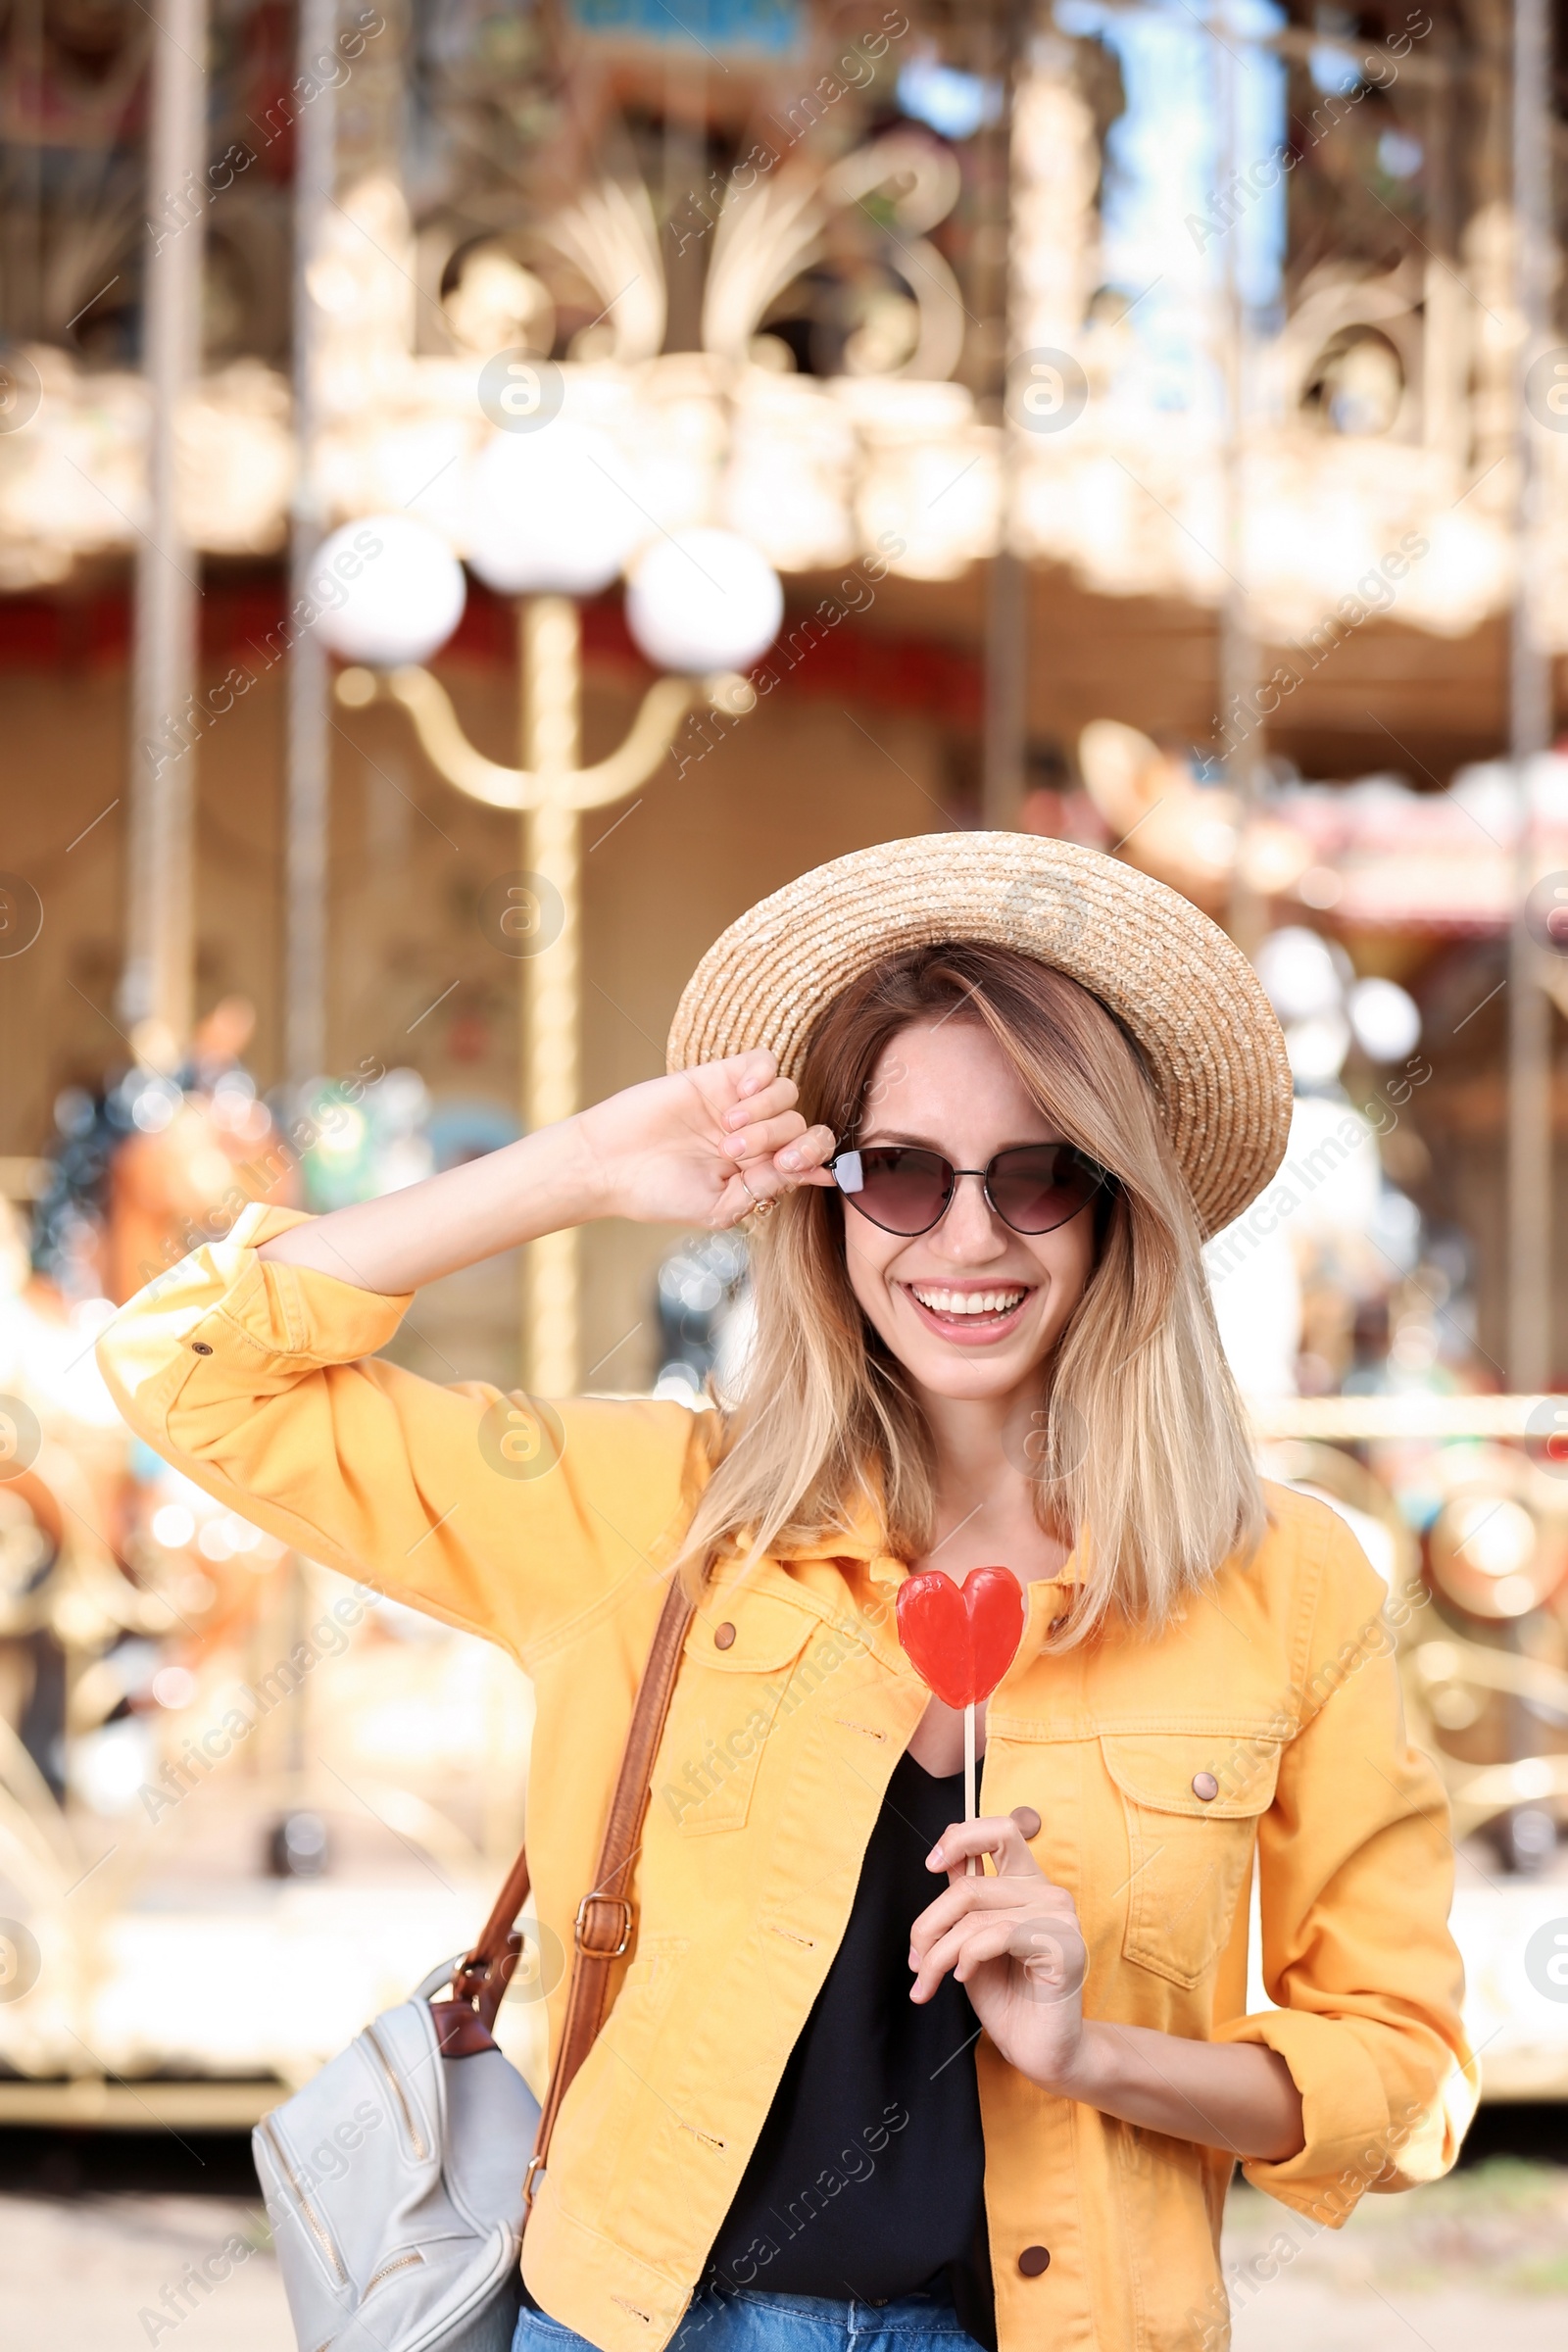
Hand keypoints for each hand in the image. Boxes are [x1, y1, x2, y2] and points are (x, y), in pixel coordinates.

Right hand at [573, 1049, 836, 1229]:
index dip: (814, 1157)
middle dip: (780, 1140)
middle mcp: (756, 1137)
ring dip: (766, 1113)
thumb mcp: (719, 1207)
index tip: (793, 1164)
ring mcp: (739, 1105)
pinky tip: (739, 1094)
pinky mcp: (718, 1077)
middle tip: (736, 1152)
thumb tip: (819, 1175)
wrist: (608, 1164)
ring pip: (787, 1094)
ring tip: (726, 1130)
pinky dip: (763, 1074)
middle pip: (801, 1125)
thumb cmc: (658, 1194)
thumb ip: (766, 1188)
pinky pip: (764, 1062)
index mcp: (760, 1172)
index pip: (810, 1157)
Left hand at [908, 1814, 1088, 2093]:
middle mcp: (1048, 1893)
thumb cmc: (1007, 1996)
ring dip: (940, 1952)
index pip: (1001, 1830)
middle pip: (971, 1885)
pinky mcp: (1064, 1946)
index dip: (961, 1837)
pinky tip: (964, 1977)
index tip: (931, 1864)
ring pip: (976, 1915)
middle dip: (929, 1923)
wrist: (1038, 2049)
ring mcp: (1060, 1917)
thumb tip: (944, 1860)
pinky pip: (998, 1934)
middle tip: (916, 1959)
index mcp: (1028, 1883)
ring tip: (930, 1979)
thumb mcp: (972, 1940)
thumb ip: (964, 1899)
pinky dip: (969, 1956)